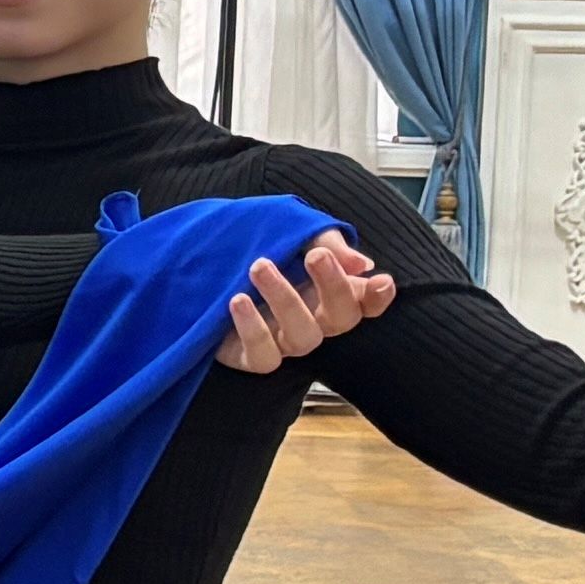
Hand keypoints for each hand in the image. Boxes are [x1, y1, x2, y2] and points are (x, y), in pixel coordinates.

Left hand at [212, 230, 397, 374]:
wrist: (203, 256)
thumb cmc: (258, 242)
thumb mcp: (292, 227)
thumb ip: (327, 242)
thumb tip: (362, 264)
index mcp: (329, 290)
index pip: (366, 301)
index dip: (379, 296)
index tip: (381, 280)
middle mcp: (314, 318)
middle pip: (341, 318)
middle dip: (334, 287)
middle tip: (316, 255)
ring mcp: (284, 339)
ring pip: (303, 337)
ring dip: (285, 300)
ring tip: (260, 266)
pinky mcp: (253, 355)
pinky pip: (264, 356)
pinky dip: (253, 329)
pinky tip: (238, 300)